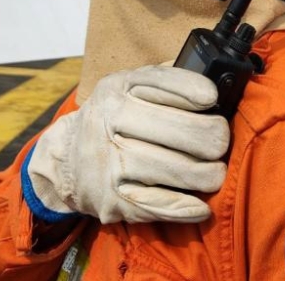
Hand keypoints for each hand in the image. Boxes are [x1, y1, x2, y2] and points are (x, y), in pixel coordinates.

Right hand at [24, 65, 229, 223]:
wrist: (66, 160)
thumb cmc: (113, 119)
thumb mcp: (127, 87)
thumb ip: (164, 80)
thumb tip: (212, 77)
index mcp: (118, 88)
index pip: (169, 84)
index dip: (201, 92)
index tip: (212, 99)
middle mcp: (110, 122)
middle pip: (188, 131)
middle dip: (216, 138)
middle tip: (218, 143)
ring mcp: (111, 164)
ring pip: (184, 171)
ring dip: (210, 175)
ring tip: (213, 172)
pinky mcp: (113, 200)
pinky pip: (164, 207)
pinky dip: (190, 208)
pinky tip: (201, 204)